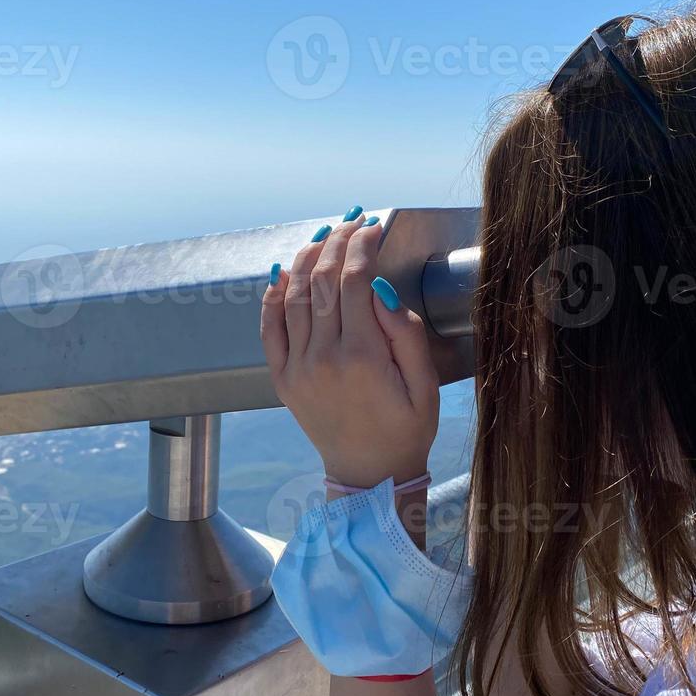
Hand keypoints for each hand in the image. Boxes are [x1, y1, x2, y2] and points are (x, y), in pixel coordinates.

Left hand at [260, 209, 439, 488]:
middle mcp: (323, 357)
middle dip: (337, 241)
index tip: (373, 226)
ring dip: (307, 259)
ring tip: (324, 235)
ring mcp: (297, 368)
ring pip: (293, 296)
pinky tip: (284, 272)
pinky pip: (270, 328)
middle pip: (323, 280)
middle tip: (351, 220)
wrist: (368, 475)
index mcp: (362, 356)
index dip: (362, 245)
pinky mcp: (283, 379)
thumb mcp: (424, 384)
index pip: (354, 280)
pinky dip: (273, 296)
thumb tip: (378, 287)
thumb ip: (404, 332)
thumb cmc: (406, 429)